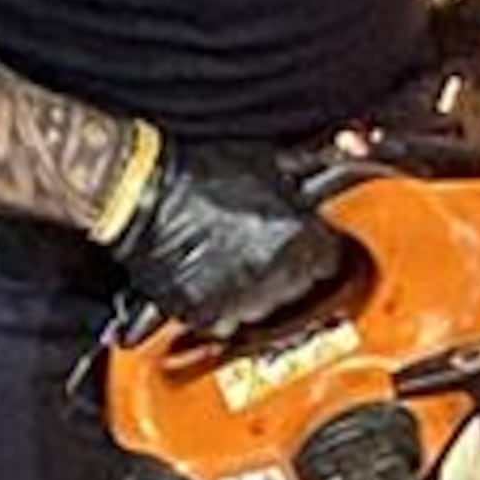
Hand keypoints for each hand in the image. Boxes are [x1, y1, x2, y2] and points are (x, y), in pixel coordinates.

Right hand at [112, 139, 345, 339]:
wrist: (140, 196)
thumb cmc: (198, 175)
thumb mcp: (265, 161)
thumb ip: (305, 171)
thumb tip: (339, 156)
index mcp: (299, 236)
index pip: (330, 262)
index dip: (316, 252)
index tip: (304, 247)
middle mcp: (276, 273)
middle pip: (301, 290)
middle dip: (287, 273)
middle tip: (262, 251)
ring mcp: (242, 299)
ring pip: (265, 311)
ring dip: (256, 294)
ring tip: (232, 264)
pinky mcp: (206, 316)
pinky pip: (226, 323)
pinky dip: (220, 308)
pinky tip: (210, 280)